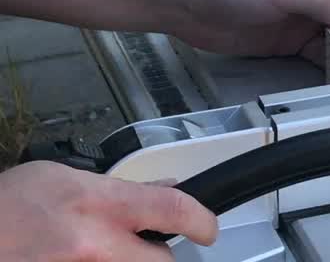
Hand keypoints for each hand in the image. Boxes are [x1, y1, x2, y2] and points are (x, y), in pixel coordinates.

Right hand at [0, 161, 216, 260]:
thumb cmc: (9, 203)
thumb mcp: (63, 178)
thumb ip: (118, 188)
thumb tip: (162, 187)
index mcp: (99, 204)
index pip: (172, 209)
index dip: (201, 221)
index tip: (208, 231)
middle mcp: (94, 244)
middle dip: (159, 257)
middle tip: (145, 247)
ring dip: (121, 261)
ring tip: (93, 248)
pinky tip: (72, 255)